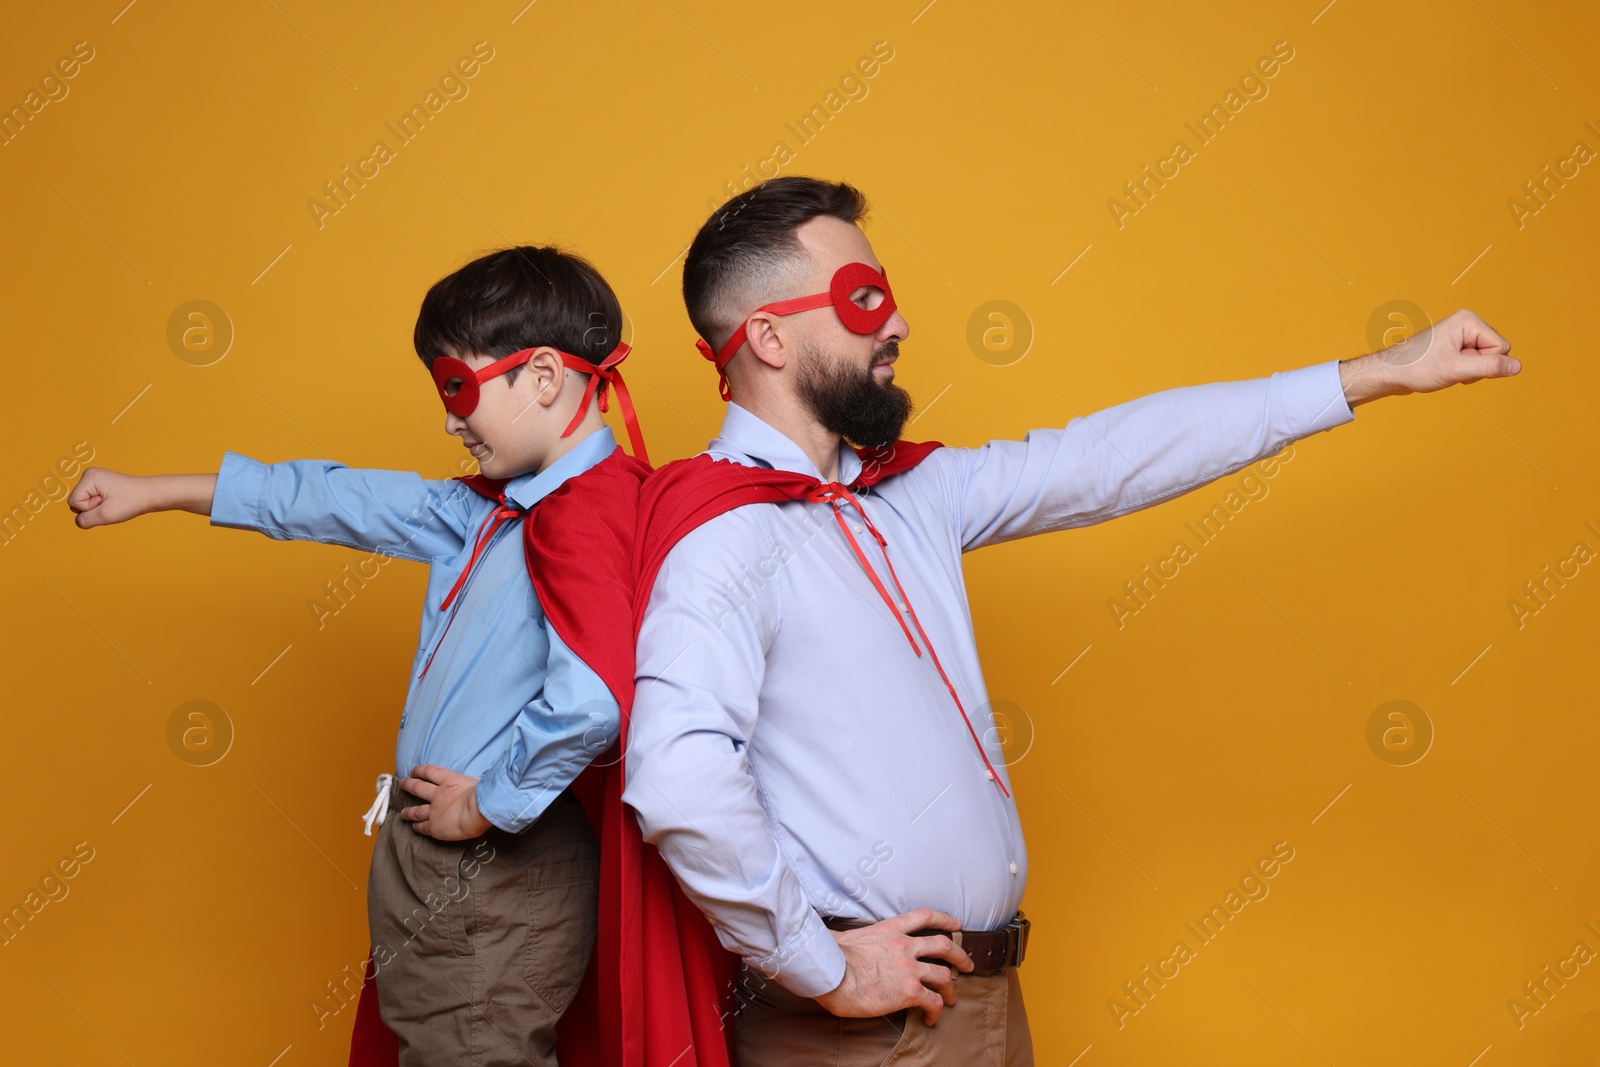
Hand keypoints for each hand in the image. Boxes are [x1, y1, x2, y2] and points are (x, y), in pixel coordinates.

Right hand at [68, 469, 216, 527]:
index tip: (107, 503)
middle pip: (77, 503)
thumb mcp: (105, 515)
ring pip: (84, 504)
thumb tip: (78, 522)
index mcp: (88, 477)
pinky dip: (102, 507)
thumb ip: (85, 520)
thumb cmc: (132, 502)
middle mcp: (89, 475)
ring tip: (114, 504)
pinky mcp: (100, 486)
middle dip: (93, 509)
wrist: (150, 495)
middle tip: (112, 504)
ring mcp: (95, 480)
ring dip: (98, 509)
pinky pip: (92, 503)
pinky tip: (114, 503)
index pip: (74, 503)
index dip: (90, 509)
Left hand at [398, 765, 491, 839]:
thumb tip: (475, 781)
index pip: (429, 772)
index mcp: (449, 781)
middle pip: (418, 788)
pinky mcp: (433, 826)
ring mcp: (434, 810)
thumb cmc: (483, 794)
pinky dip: (417, 826)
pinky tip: (414, 827)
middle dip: (409, 785)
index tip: (414, 770)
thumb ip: (472, 783)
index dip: (420, 770)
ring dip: (408, 811)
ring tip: (403, 812)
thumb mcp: (477, 781)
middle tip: (403, 783)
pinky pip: (422, 826)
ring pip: (416, 810)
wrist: (478, 809)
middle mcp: (438, 794)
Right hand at [813, 908, 974, 1024]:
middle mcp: (904, 946)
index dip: (944, 919)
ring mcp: (909, 968)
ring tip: (951, 999)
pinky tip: (931, 1019)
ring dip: (951, 989)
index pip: (924, 917)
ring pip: (944, 975)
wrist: (832, 973)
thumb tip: (844, 943)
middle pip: (944, 945)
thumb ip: (857, 939)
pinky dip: (936, 1011)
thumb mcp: (847, 937)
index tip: (955, 924)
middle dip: (960, 955)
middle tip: (967, 965)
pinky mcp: (909, 991)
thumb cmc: (831, 957)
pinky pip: (933, 1002)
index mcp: (890, 930)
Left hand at [1339, 308, 1519, 405]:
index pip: (1502, 347)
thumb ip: (1489, 367)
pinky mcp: (1456, 346)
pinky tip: (1444, 371)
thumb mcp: (1457, 370)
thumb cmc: (1416, 368)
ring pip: (1486, 360)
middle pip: (1496, 352)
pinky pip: (1474, 363)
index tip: (1458, 364)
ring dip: (1470, 371)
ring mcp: (1461, 335)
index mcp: (1469, 320)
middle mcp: (1467, 323)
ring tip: (1445, 369)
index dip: (1484, 363)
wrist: (1389, 373)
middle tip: (1450, 368)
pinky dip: (1462, 372)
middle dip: (1477, 367)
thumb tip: (1518, 367)